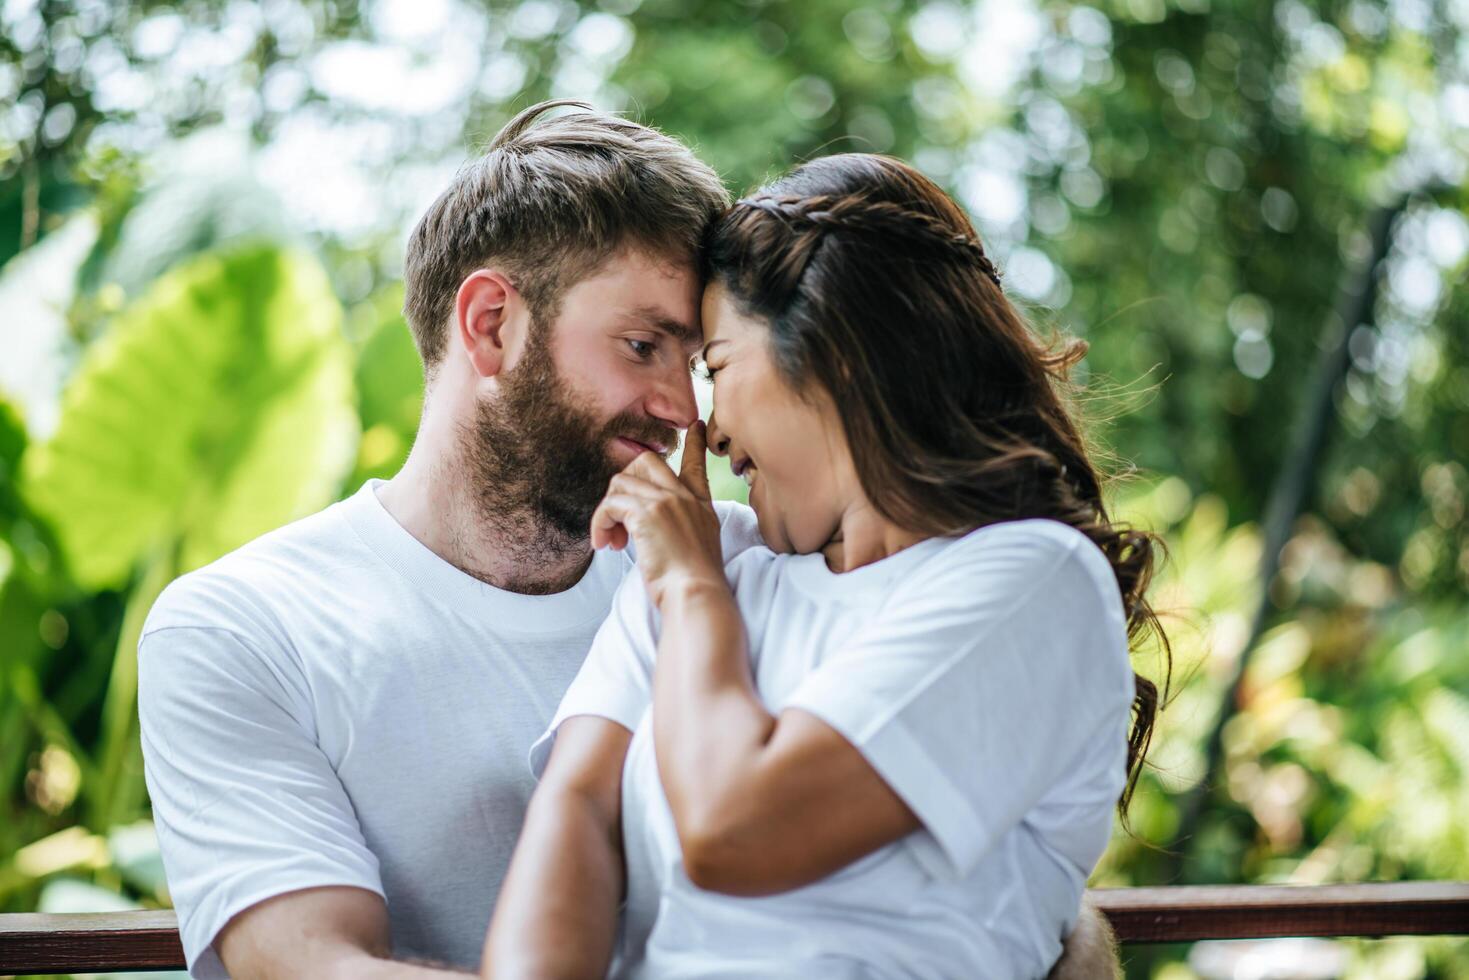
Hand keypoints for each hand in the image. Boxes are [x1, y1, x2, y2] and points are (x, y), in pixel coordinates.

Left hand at [591, 420, 725, 607]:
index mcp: (701, 506)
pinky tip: (604, 544)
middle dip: (623, 483)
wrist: (696, 595)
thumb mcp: (698, 550)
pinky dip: (600, 524)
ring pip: (621, 482)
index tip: (693, 426)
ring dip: (607, 511)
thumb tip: (653, 529)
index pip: (696, 465)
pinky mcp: (647, 513)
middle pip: (647, 461)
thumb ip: (683, 530)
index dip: (693, 444)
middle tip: (618, 517)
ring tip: (610, 541)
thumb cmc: (694, 585)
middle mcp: (685, 498)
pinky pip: (610, 505)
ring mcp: (667, 501)